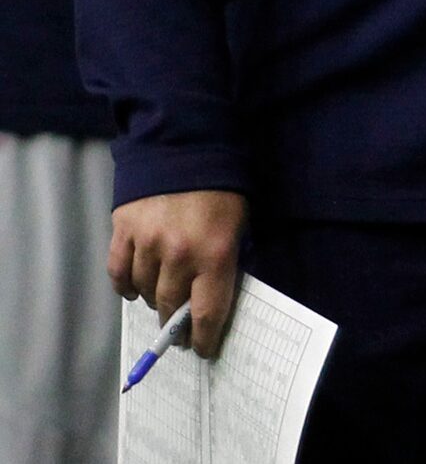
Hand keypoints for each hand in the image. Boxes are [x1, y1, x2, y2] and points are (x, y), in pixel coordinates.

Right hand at [110, 190, 247, 358]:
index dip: (204, 338)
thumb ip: (227, 258)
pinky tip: (134, 287)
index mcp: (216, 253)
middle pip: (172, 307)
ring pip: (145, 291)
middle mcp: (180, 254)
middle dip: (176, 324)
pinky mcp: (124, 231)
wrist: (188, 143)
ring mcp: (148, 243)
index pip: (208, 313)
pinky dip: (125, 285)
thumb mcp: (239, 221)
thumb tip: (215, 295)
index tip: (202, 349)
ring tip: (162, 298)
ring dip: (154, 300)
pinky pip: (118, 272)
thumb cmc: (222, 185)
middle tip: (179, 331)